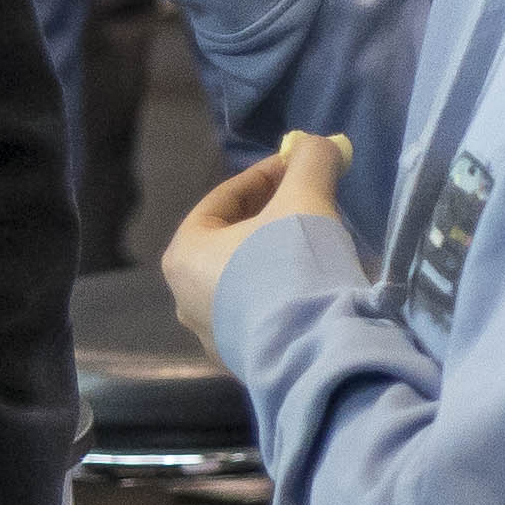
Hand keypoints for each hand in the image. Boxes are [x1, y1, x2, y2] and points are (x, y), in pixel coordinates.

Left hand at [157, 132, 351, 350]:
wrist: (315, 351)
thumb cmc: (293, 267)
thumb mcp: (305, 199)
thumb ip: (310, 161)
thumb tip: (320, 143)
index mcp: (184, 254)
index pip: (224, 200)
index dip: (266, 175)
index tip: (299, 165)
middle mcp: (185, 298)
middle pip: (233, 240)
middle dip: (272, 217)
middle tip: (310, 202)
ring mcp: (213, 335)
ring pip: (247, 279)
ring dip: (278, 257)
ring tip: (317, 246)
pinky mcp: (244, 361)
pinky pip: (262, 313)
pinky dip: (284, 293)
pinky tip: (315, 288)